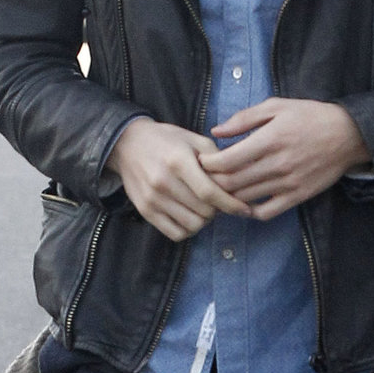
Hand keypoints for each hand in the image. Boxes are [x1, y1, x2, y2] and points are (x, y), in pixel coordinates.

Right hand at [105, 116, 251, 241]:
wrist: (127, 144)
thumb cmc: (167, 140)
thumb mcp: (194, 139)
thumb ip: (217, 158)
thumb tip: (238, 180)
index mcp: (178, 161)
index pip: (209, 192)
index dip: (231, 204)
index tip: (245, 209)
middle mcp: (163, 181)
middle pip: (204, 211)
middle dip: (219, 209)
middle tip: (220, 201)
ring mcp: (152, 199)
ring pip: (192, 225)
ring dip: (205, 220)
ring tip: (205, 207)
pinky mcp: (144, 211)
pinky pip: (175, 233)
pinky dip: (189, 229)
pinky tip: (191, 216)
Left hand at [201, 98, 371, 219]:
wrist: (348, 135)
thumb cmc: (310, 116)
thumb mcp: (278, 106)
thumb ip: (245, 118)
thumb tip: (216, 131)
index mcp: (270, 139)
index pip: (227, 161)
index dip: (208, 164)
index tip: (202, 161)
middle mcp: (278, 164)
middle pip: (232, 183)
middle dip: (212, 182)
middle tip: (205, 178)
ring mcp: (289, 182)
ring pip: (245, 198)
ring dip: (228, 197)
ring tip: (220, 190)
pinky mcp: (298, 196)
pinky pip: (266, 212)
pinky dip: (250, 211)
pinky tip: (246, 201)